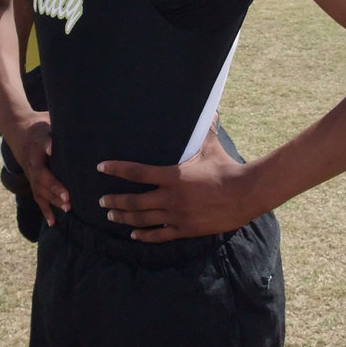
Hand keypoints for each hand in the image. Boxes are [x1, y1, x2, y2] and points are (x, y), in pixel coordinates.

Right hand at [6, 115, 69, 224]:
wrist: (18, 128)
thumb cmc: (37, 126)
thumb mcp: (44, 124)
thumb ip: (49, 136)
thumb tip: (53, 148)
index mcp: (35, 153)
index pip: (44, 169)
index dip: (54, 180)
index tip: (64, 188)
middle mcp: (31, 167)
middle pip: (42, 183)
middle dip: (56, 192)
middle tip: (69, 202)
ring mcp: (31, 175)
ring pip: (40, 192)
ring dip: (53, 202)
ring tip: (67, 209)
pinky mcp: (33, 181)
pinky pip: (38, 197)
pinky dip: (45, 210)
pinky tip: (52, 222)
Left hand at [97, 120, 250, 241]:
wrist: (245, 194)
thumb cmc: (227, 168)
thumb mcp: (212, 148)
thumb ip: (206, 131)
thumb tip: (211, 110)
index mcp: (173, 175)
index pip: (137, 172)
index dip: (116, 169)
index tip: (101, 167)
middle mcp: (170, 197)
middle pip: (134, 201)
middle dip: (115, 201)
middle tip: (102, 201)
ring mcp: (177, 215)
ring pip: (143, 219)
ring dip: (124, 218)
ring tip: (112, 215)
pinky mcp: (185, 229)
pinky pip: (160, 235)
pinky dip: (145, 235)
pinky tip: (134, 235)